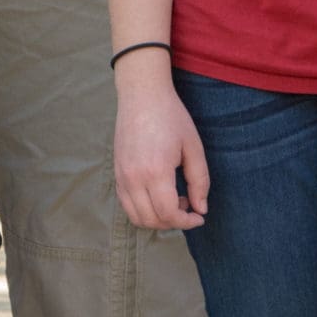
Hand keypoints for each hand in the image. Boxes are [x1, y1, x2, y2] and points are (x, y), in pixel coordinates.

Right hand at [112, 67, 208, 230]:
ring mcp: (121, 175)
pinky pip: (126, 202)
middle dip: (173, 222)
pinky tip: (157, 194)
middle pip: (151, 220)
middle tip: (188, 206)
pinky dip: (142, 209)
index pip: (168, 214)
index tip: (199, 216)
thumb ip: (199, 181)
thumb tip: (200, 209)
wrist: (142, 95)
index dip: (186, 222)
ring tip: (172, 201)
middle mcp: (134, 177)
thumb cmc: (171, 117)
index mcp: (156, 171)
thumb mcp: (193, 148)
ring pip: (135, 216)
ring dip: (156, 218)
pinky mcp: (116, 171)